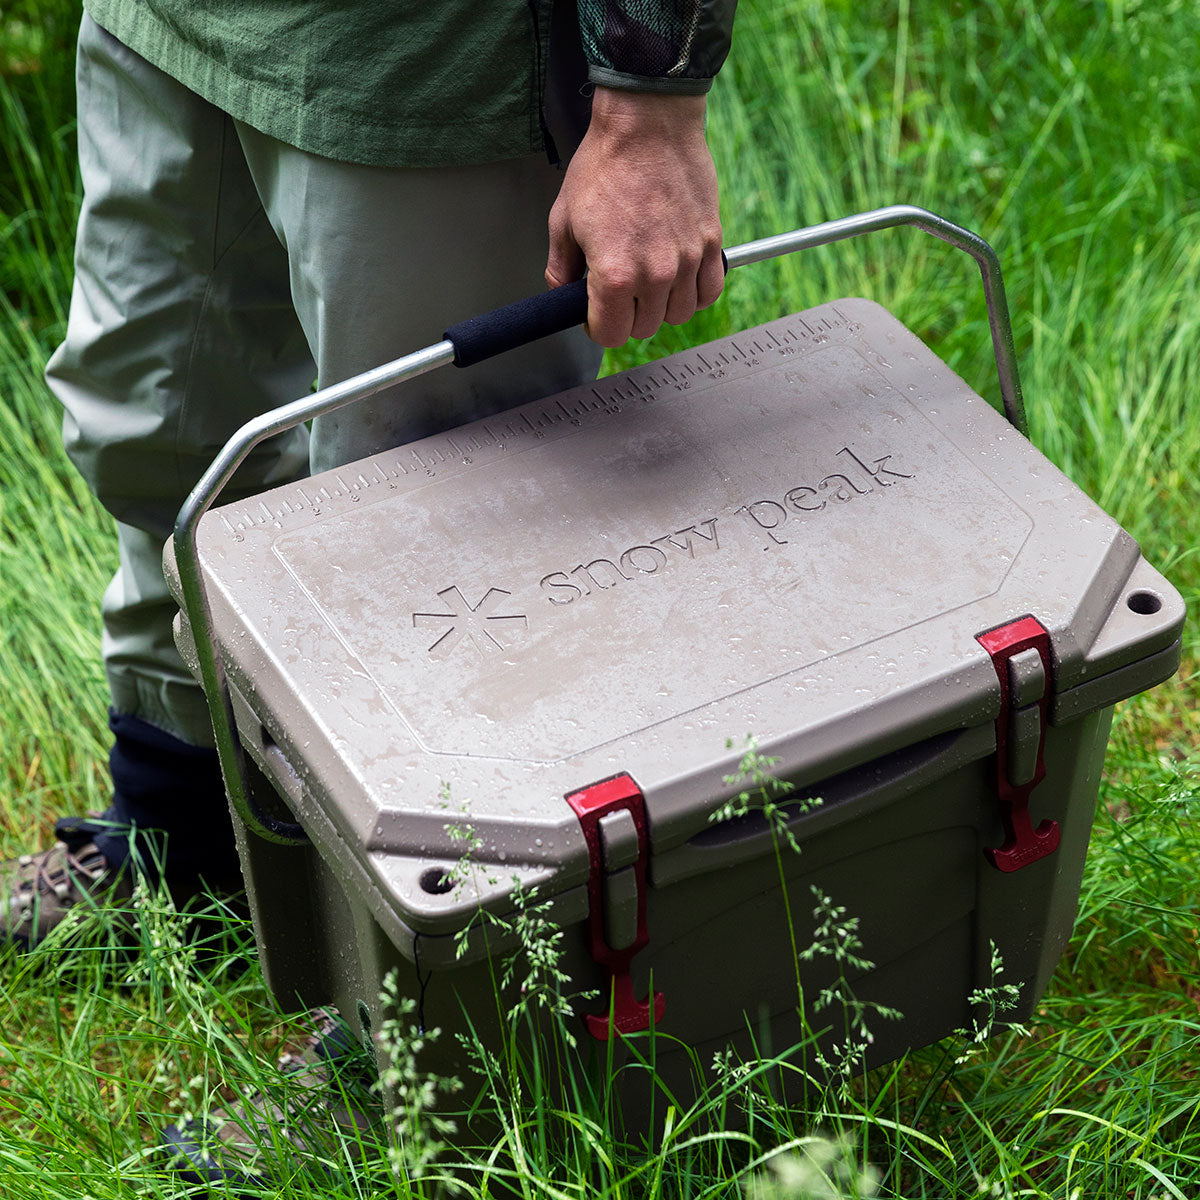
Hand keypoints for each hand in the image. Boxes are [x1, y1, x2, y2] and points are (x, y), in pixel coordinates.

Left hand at [545, 88, 723, 347]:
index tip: (596, 314)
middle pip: (645, 327)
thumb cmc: (604, 165)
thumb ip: (560, 268)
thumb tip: (563, 295)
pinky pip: (709, 292)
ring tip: (649, 282)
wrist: (647, 123)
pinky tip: (680, 280)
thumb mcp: (563, 218)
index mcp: (615, 274)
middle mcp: (655, 274)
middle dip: (628, 315)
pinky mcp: (709, 243)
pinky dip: (695, 293)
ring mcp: (687, 260)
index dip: (598, 327)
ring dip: (662, 306)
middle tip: (620, 291)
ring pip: (677, 315)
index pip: (611, 334)